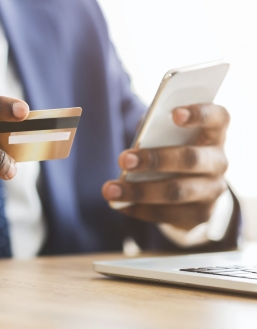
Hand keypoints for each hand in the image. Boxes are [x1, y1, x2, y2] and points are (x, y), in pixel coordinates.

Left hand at [102, 104, 229, 229]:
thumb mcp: (169, 132)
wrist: (194, 184)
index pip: (217, 117)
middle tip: (123, 160)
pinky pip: (168, 214)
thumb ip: (157, 128)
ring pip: (176, 192)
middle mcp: (218, 161)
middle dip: (154, 160)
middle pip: (190, 159)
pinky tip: (119, 204)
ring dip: (139, 191)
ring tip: (110, 190)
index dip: (199, 114)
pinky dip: (139, 209)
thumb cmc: (174, 145)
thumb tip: (139, 138)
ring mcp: (213, 190)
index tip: (175, 113)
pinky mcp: (201, 214)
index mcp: (214, 132)